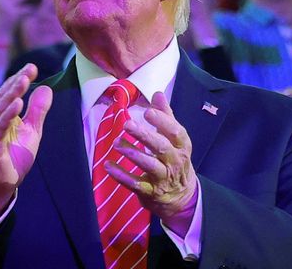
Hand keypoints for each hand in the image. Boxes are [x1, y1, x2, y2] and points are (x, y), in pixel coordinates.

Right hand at [0, 64, 52, 224]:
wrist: (2, 183)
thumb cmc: (13, 155)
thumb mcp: (32, 130)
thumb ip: (38, 110)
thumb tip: (46, 87)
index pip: (10, 91)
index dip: (20, 78)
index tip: (32, 67)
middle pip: (5, 96)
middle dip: (17, 81)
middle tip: (30, 69)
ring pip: (0, 108)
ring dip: (12, 94)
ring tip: (24, 81)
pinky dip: (8, 115)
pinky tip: (18, 104)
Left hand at [106, 92, 197, 236]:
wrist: (182, 196)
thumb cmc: (175, 160)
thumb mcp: (175, 139)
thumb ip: (166, 116)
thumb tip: (158, 94)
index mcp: (182, 146)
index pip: (176, 132)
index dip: (163, 122)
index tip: (148, 111)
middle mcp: (175, 162)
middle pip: (161, 147)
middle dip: (145, 136)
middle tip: (127, 124)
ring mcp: (163, 178)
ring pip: (149, 166)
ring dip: (133, 154)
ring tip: (117, 143)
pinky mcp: (150, 192)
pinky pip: (135, 184)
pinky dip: (121, 175)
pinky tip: (108, 166)